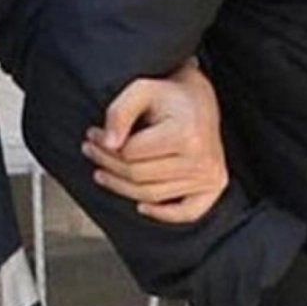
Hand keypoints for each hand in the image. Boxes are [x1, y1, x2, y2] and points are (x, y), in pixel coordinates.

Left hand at [81, 59, 227, 223]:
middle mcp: (202, 160)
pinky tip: (142, 206)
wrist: (201, 100)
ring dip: (122, 187)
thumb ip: (119, 112)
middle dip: (108, 165)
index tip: (93, 135)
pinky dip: (163, 215)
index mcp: (187, 135)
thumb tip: (108, 144)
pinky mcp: (214, 186)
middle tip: (92, 151)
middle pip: (138, 177)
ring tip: (104, 171)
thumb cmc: (171, 95)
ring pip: (152, 195)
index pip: (131, 154)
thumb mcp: (141, 90)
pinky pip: (187, 213)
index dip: (104, 146)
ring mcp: (210, 176)